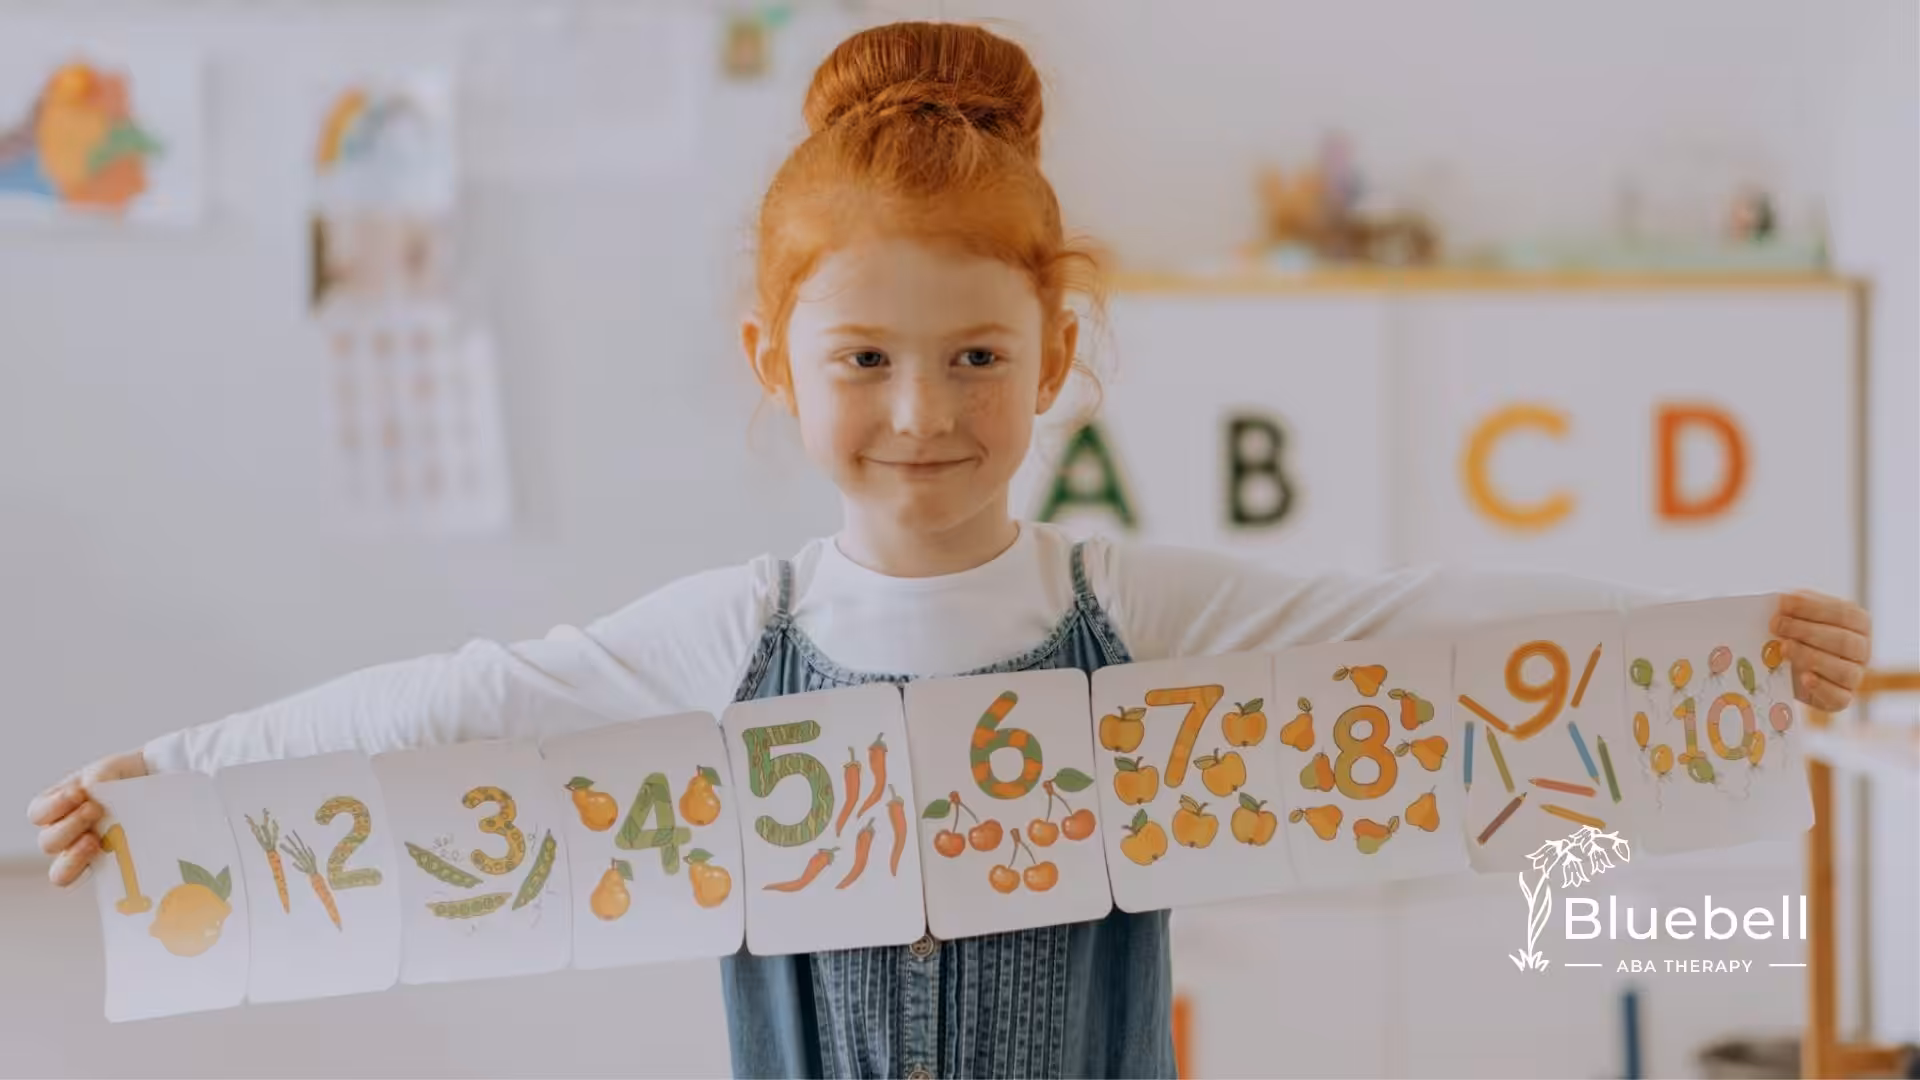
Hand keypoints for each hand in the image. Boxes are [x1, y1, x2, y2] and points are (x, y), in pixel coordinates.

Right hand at [26, 750, 147, 886]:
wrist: (150, 784)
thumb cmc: (121, 778)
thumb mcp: (108, 771)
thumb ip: (98, 777)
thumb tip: (91, 788)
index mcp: (56, 808)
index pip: (38, 814)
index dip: (53, 806)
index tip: (78, 793)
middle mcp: (63, 834)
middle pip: (48, 843)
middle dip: (69, 827)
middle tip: (95, 810)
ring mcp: (80, 854)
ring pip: (59, 870)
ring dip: (74, 855)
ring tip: (95, 839)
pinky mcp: (101, 868)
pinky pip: (86, 882)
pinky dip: (91, 872)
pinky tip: (105, 857)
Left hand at [1773, 591, 1872, 711]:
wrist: (1784, 668)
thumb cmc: (1794, 634)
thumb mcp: (1796, 614)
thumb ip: (1793, 606)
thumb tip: (1783, 600)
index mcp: (1858, 623)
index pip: (1845, 613)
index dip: (1812, 608)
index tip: (1783, 604)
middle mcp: (1862, 650)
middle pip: (1844, 641)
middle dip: (1807, 631)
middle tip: (1776, 625)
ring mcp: (1855, 676)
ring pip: (1845, 670)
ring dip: (1810, 657)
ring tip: (1783, 648)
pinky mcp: (1840, 699)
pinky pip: (1840, 697)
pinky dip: (1822, 688)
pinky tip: (1804, 677)